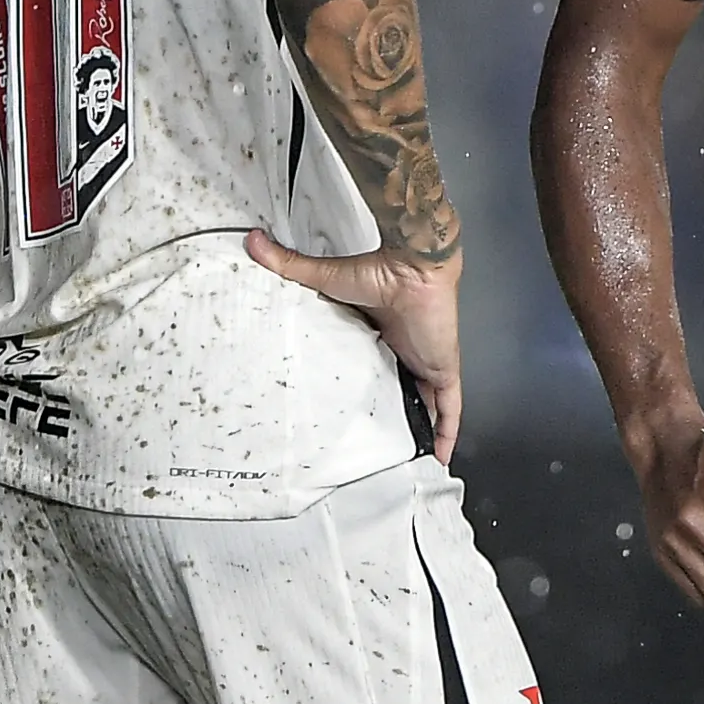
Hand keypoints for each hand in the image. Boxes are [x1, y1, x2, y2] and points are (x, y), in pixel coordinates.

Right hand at [247, 230, 463, 461]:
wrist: (412, 267)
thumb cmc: (376, 271)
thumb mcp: (324, 279)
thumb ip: (289, 266)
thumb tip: (252, 241)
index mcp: (381, 336)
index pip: (375, 370)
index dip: (368, 392)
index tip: (350, 416)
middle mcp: (406, 353)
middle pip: (401, 393)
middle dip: (392, 418)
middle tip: (374, 448)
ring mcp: (427, 363)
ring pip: (428, 407)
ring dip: (421, 431)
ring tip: (406, 462)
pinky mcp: (443, 371)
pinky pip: (450, 409)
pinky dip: (447, 432)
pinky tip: (441, 457)